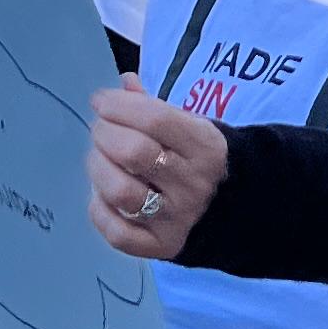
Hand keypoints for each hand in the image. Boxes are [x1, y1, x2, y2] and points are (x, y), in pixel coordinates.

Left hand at [88, 76, 227, 258]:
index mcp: (205, 147)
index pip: (154, 120)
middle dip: (104, 133)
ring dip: (97, 168)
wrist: (229, 207)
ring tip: (99, 159)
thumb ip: (152, 106)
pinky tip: (102, 194)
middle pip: (133, 153)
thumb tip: (123, 82)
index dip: (118, 106)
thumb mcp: (187, 125)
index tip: (100, 101)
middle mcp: (193, 184)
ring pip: (120, 191)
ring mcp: (176, 219)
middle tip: (100, 130)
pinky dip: (99, 209)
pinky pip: (116, 231)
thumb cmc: (195, 156)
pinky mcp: (159, 246)